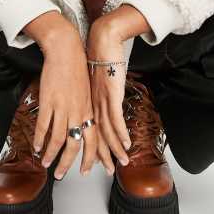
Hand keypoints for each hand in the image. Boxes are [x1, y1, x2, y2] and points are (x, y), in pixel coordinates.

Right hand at [32, 26, 97, 178]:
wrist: (66, 50)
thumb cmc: (76, 68)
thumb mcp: (86, 91)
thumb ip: (84, 109)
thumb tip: (81, 124)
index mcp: (89, 109)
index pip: (93, 140)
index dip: (89, 158)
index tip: (85, 171)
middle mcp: (78, 111)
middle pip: (75, 145)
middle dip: (68, 164)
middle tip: (61, 175)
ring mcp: (63, 107)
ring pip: (58, 139)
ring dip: (50, 155)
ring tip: (45, 163)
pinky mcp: (49, 101)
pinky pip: (43, 126)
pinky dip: (39, 139)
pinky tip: (35, 146)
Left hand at [86, 20, 131, 175]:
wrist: (101, 40)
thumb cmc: (98, 56)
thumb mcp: (96, 79)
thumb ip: (98, 92)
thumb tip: (102, 101)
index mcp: (88, 102)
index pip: (90, 131)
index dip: (93, 148)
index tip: (94, 163)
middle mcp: (94, 104)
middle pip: (97, 135)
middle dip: (101, 156)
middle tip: (106, 173)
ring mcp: (102, 100)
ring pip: (106, 131)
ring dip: (113, 150)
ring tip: (119, 165)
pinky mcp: (111, 94)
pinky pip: (115, 118)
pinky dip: (120, 133)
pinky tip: (125, 145)